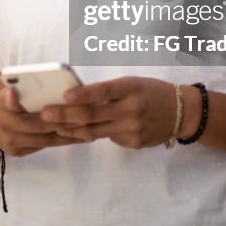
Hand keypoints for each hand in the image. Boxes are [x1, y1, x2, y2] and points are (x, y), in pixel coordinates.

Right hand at [0, 88, 90, 156]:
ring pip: (45, 139)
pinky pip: (43, 146)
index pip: (16, 102)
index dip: (31, 102)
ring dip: (69, 135)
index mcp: (2, 104)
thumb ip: (19, 87)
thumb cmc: (2, 104)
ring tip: (90, 130)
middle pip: (40, 124)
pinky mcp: (17, 153)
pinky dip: (62, 141)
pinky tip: (78, 138)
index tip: (59, 99)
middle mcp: (5, 125)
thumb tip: (35, 84)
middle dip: (65, 121)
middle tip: (88, 117)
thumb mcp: (5, 92)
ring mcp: (11, 141)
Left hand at [39, 77, 177, 148]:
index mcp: (130, 88)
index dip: (84, 94)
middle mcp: (131, 109)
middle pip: (93, 114)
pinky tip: (83, 130)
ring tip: (54, 126)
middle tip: (44, 114)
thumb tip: (75, 97)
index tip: (64, 95)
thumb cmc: (150, 92)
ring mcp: (132, 128)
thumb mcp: (132, 83)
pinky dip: (94, 133)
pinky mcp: (133, 142)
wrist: (181, 112)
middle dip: (65, 115)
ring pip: (95, 131)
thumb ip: (108, 91)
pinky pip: (108, 138)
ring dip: (72, 129)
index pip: (104, 90)